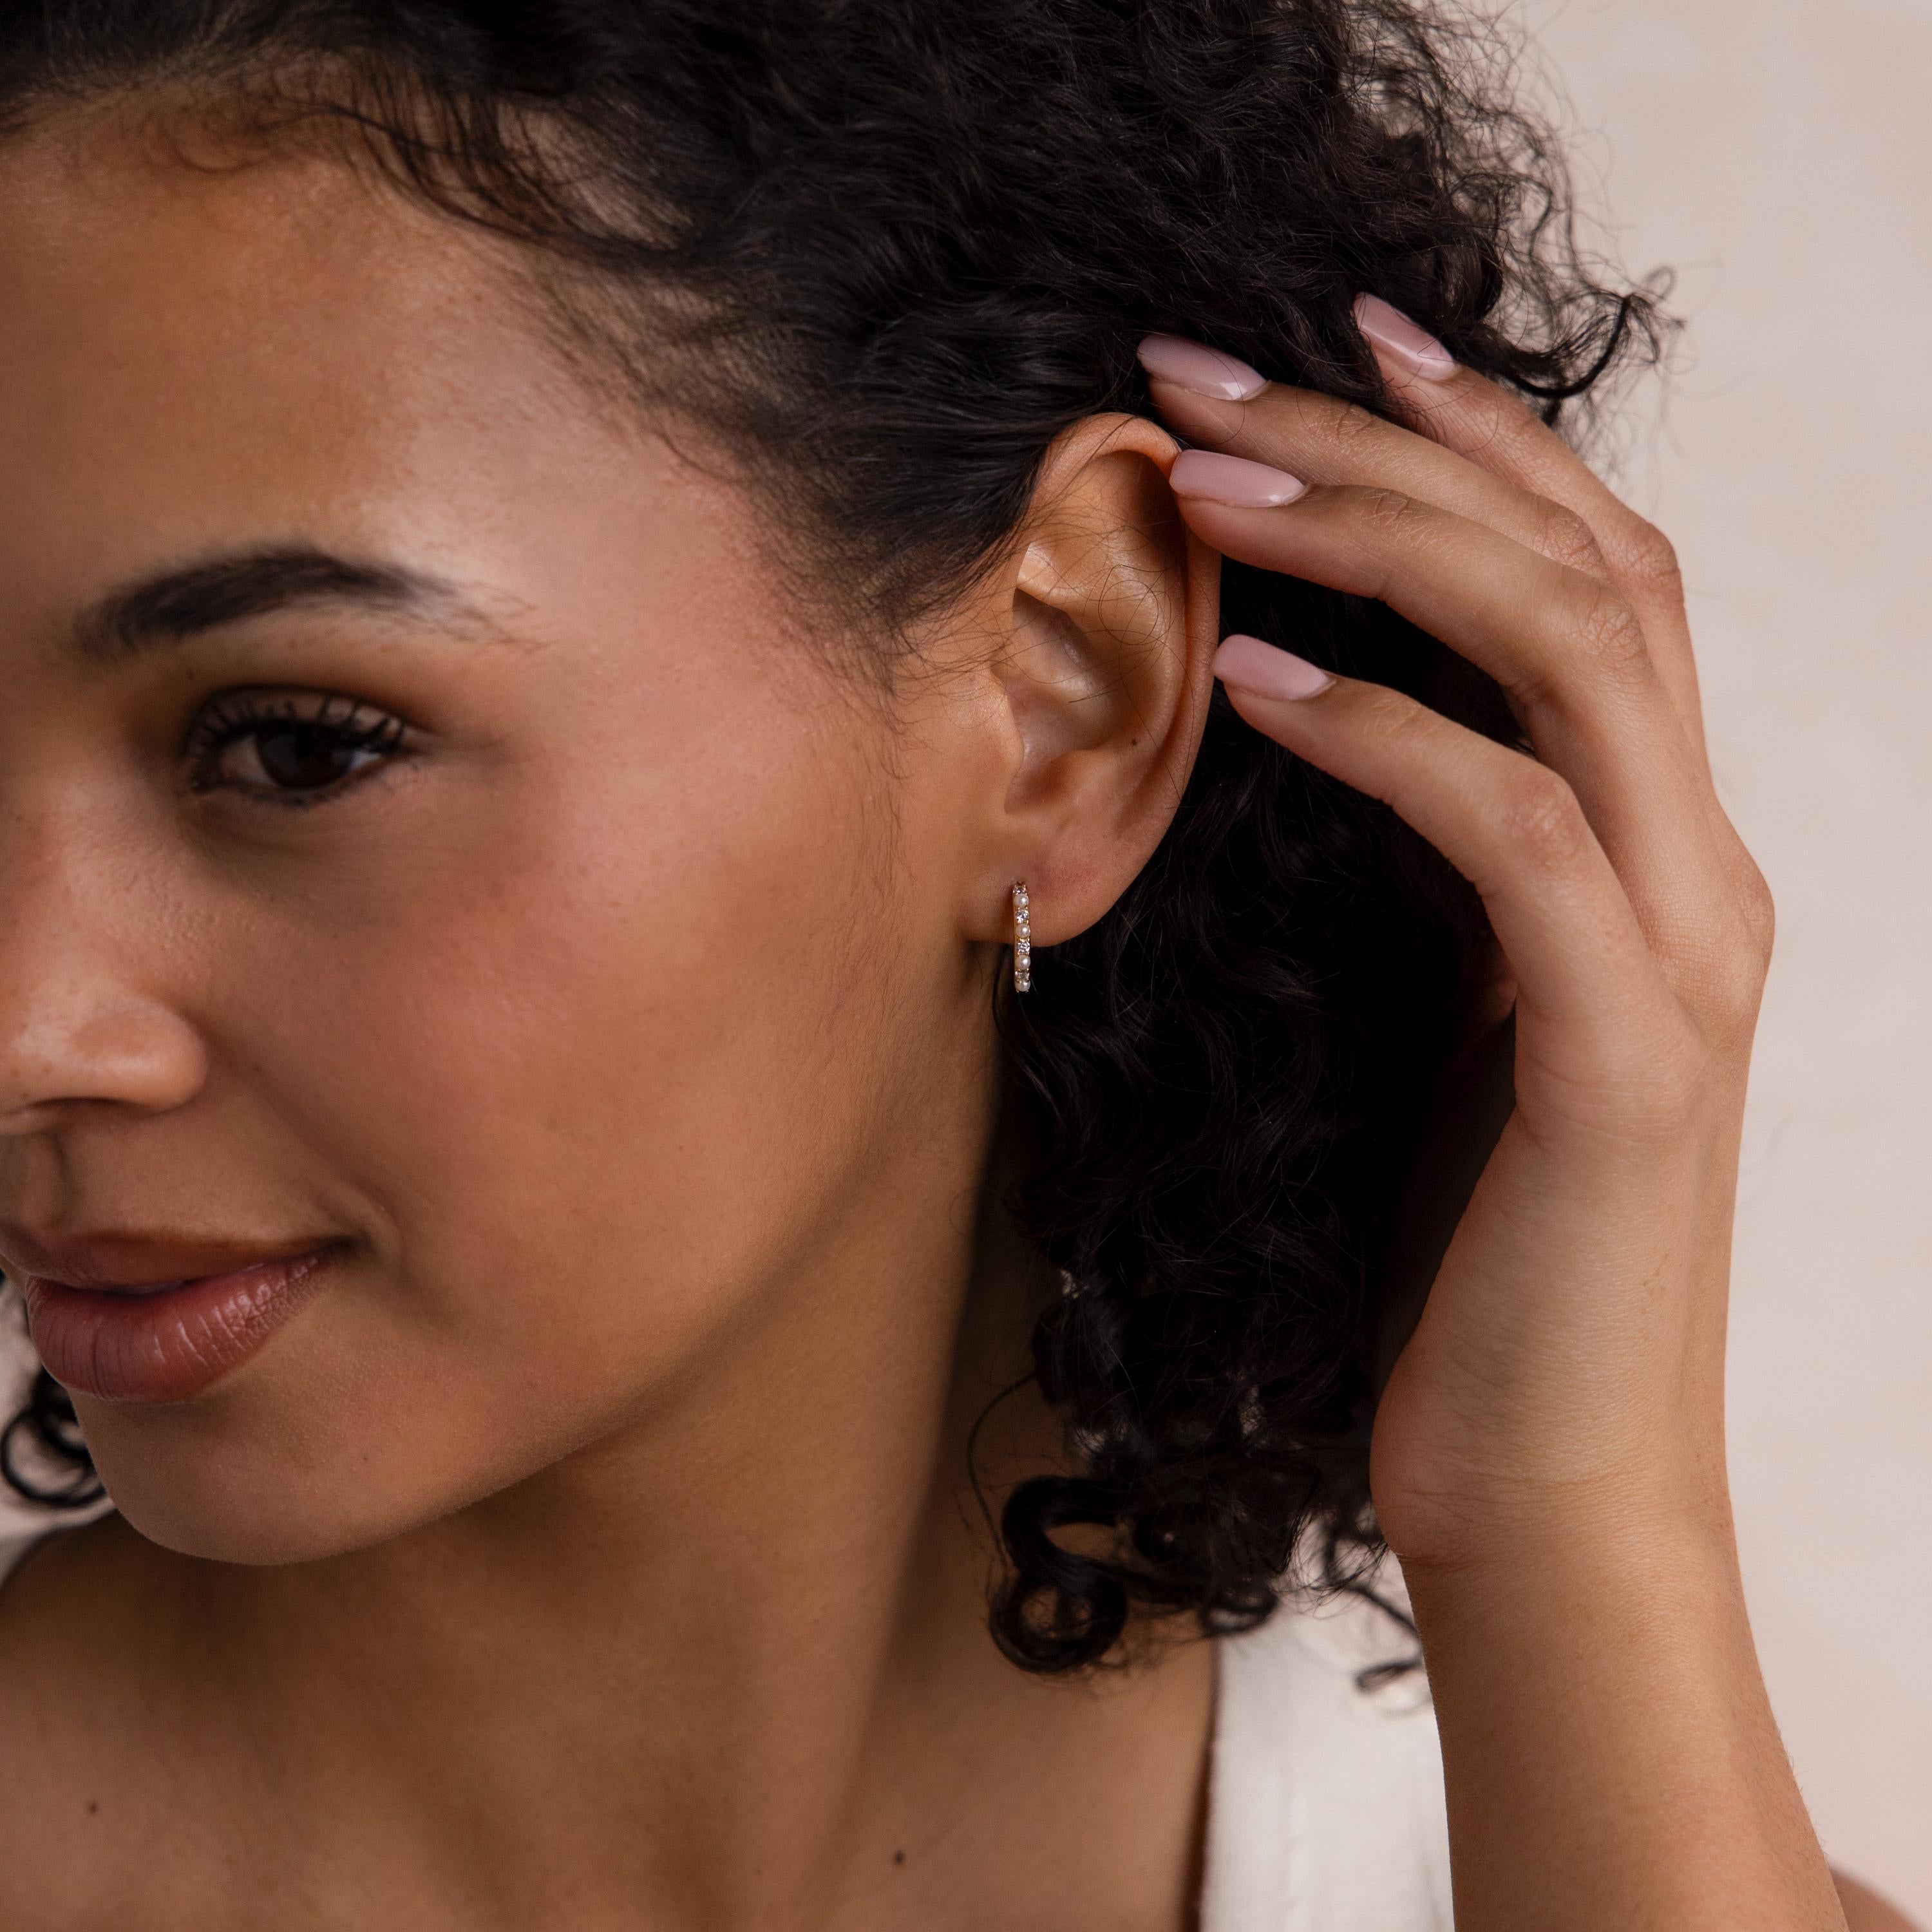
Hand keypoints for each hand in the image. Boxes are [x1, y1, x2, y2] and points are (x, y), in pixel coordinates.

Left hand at [1141, 323, 1772, 1580]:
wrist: (1546, 1478)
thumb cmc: (1468, 1252)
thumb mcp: (1445, 1013)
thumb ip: (1431, 867)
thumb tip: (1311, 715)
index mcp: (1651, 849)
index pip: (1591, 574)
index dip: (1474, 439)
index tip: (1329, 345)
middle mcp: (1695, 865)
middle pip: (1579, 565)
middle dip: (1394, 444)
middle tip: (1208, 365)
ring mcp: (1681, 949)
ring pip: (1573, 654)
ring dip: (1385, 543)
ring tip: (1212, 478)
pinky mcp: (1627, 1053)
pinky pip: (1511, 833)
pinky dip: (1382, 735)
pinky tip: (1252, 674)